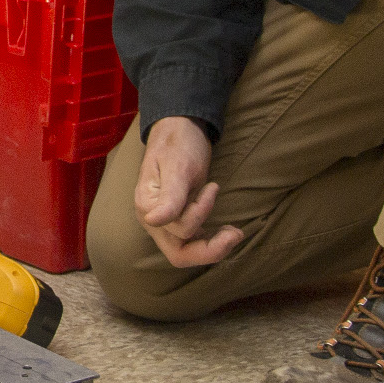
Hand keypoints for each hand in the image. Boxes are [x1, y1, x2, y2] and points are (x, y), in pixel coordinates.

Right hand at [133, 116, 242, 269]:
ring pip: (187, 252)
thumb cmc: (178, 143)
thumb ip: (169, 196)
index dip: (200, 214)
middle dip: (210, 250)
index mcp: (148, 206)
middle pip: (179, 254)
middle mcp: (153, 220)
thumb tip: (153, 220)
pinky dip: (211, 242)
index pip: (178, 229)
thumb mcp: (178, 167)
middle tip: (236, 234)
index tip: (213, 186)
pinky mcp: (178, 221)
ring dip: (213, 248)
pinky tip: (227, 231)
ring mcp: (164, 223)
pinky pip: (193, 243)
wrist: (180, 129)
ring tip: (235, 232)